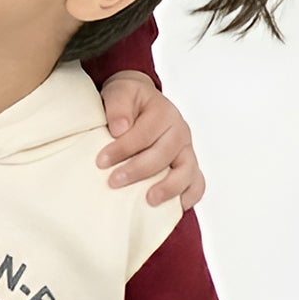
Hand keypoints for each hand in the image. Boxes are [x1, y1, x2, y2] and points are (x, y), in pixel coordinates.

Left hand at [97, 72, 203, 208]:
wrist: (141, 101)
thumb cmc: (129, 100)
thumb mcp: (119, 92)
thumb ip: (118, 106)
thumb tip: (119, 129)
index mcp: (163, 112)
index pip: (144, 134)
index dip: (122, 149)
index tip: (100, 161)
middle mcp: (179, 131)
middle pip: (163, 154)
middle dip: (137, 170)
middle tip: (113, 181)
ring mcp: (187, 150)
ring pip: (186, 171)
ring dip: (168, 187)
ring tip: (149, 200)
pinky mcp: (189, 165)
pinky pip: (197, 183)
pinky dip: (189, 196)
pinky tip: (175, 207)